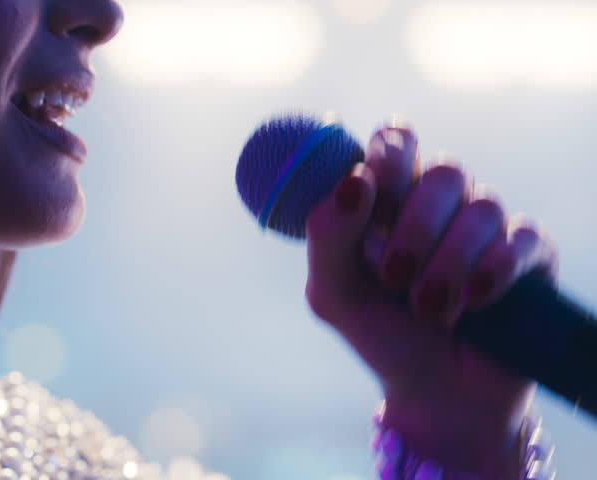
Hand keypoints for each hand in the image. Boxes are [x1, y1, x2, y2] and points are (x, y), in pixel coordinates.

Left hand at [304, 123, 557, 477]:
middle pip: (444, 170)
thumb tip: (353, 181)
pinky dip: (493, 269)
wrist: (433, 394)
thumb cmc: (380, 335)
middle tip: (393, 275)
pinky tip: (475, 302)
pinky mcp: (530, 256)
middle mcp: (441, 204)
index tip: (373, 188)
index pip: (396, 140)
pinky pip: (522, 238)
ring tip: (429, 308)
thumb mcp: (333, 294)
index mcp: (391, 199)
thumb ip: (327, 235)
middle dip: (414, 226)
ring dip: (447, 262)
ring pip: (482, 206)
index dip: (390, 153)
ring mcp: (487, 226)